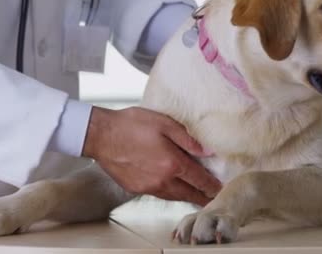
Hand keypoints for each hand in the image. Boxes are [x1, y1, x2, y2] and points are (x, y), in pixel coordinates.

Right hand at [83, 106, 221, 205]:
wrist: (101, 135)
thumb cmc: (131, 124)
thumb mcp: (164, 124)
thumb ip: (187, 139)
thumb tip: (207, 152)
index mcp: (172, 163)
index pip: (199, 179)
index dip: (212, 185)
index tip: (220, 189)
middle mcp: (162, 180)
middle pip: (189, 193)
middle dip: (202, 196)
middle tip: (212, 198)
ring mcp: (148, 187)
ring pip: (174, 196)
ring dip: (186, 196)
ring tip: (196, 195)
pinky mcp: (136, 188)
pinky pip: (159, 194)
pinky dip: (170, 193)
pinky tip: (172, 188)